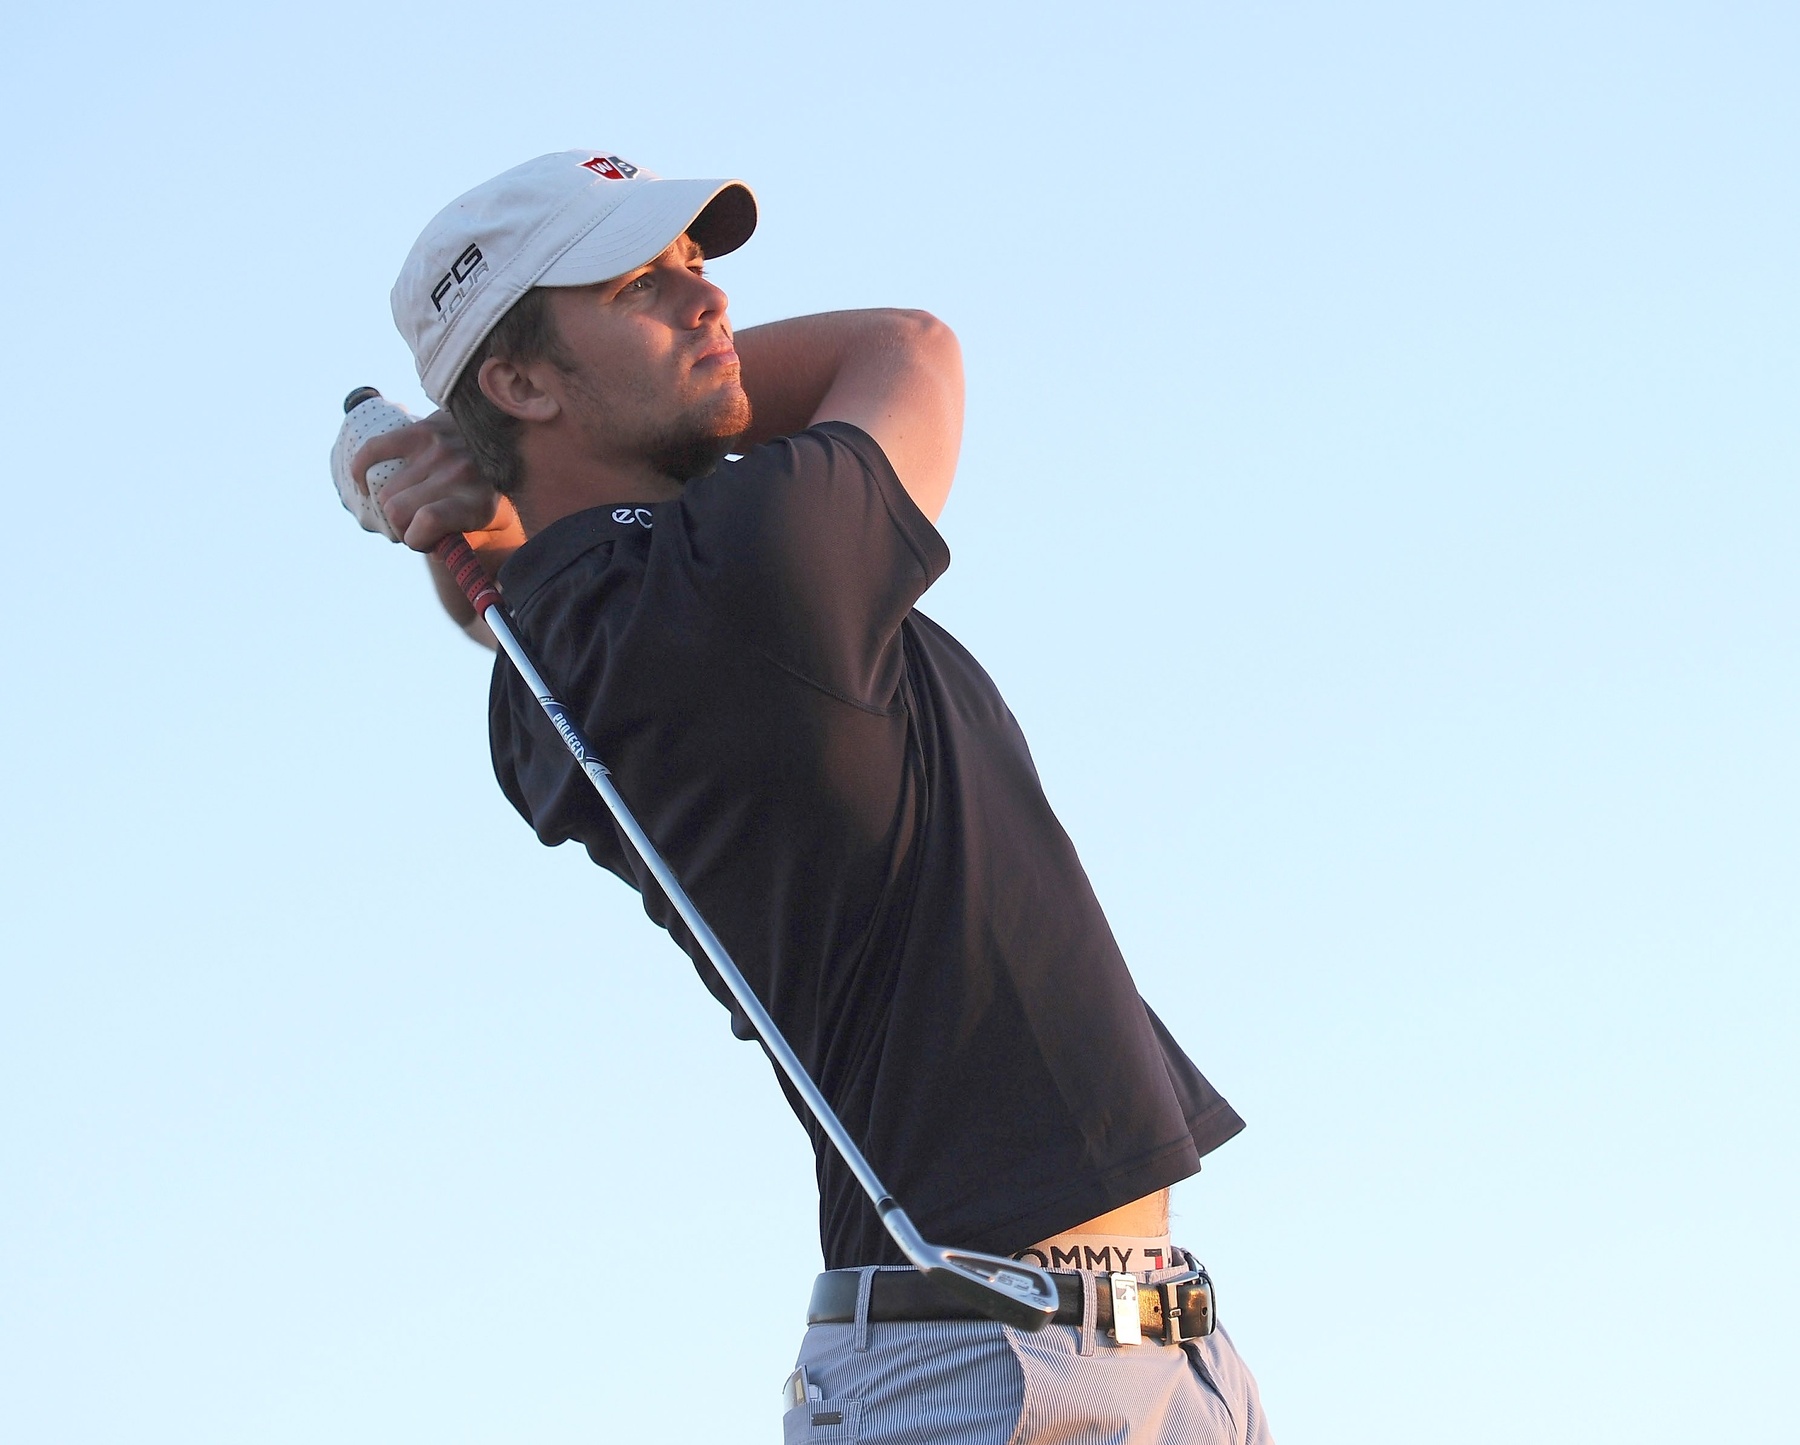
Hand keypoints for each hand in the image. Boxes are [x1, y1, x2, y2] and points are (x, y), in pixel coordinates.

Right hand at [352, 411, 524, 560]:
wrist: (508, 444)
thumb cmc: (496, 494)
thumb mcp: (495, 527)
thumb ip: (466, 546)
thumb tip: (435, 550)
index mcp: (478, 502)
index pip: (426, 522)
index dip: (416, 540)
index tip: (424, 542)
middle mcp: (458, 473)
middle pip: (397, 510)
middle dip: (401, 528)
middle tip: (414, 526)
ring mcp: (438, 450)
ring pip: (385, 490)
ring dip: (389, 506)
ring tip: (407, 507)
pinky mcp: (421, 430)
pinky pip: (373, 450)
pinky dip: (360, 469)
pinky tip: (364, 483)